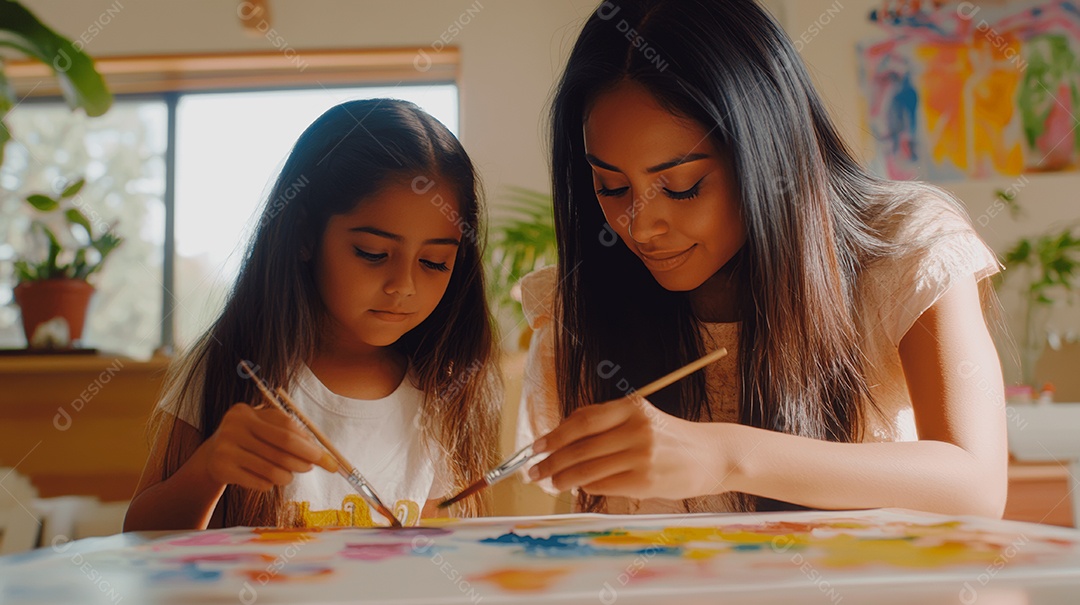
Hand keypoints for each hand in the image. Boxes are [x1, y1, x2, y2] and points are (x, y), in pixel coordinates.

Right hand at [197, 403, 336, 491]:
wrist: (211, 458)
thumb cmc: (247, 442)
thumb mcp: (262, 430)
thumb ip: (289, 435)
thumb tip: (322, 453)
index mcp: (245, 412)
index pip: (286, 426)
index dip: (308, 442)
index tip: (325, 456)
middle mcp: (234, 426)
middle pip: (282, 444)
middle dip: (304, 459)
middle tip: (312, 467)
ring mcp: (226, 448)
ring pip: (272, 468)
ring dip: (288, 476)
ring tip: (289, 476)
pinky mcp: (222, 469)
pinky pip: (259, 481)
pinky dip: (270, 484)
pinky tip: (269, 481)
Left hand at [527, 396, 722, 499]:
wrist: (711, 456)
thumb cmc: (668, 437)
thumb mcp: (640, 418)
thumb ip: (605, 423)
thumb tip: (560, 437)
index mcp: (631, 407)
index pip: (582, 421)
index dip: (554, 435)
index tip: (536, 446)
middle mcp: (636, 429)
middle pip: (580, 447)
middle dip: (550, 460)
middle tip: (533, 470)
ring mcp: (641, 456)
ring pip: (588, 470)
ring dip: (562, 478)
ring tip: (549, 482)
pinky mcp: (646, 481)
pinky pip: (604, 485)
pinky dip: (586, 487)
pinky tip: (578, 487)